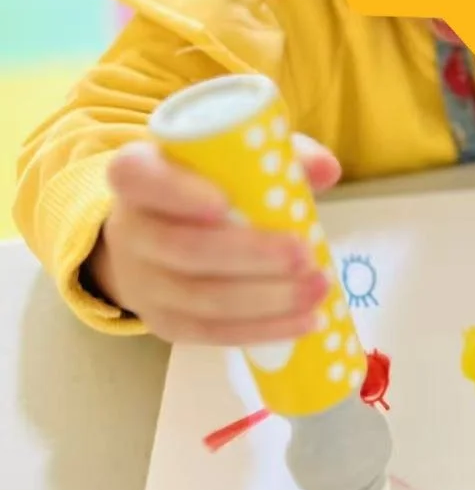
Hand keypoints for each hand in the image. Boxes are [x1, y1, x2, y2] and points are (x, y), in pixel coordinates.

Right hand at [86, 134, 341, 345]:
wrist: (152, 238)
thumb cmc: (201, 187)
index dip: (175, 192)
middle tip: (303, 254)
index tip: (224, 202)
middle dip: (249, 255)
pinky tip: (305, 321)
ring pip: (201, 297)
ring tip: (317, 287)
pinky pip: (212, 332)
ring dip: (267, 298)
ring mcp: (144, 284)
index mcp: (138, 176)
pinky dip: (263, 329)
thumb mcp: (228, 160)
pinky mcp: (165, 323)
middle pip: (181, 249)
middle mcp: (130, 230)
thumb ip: (274, 156)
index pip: (136, 177)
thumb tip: (327, 168)